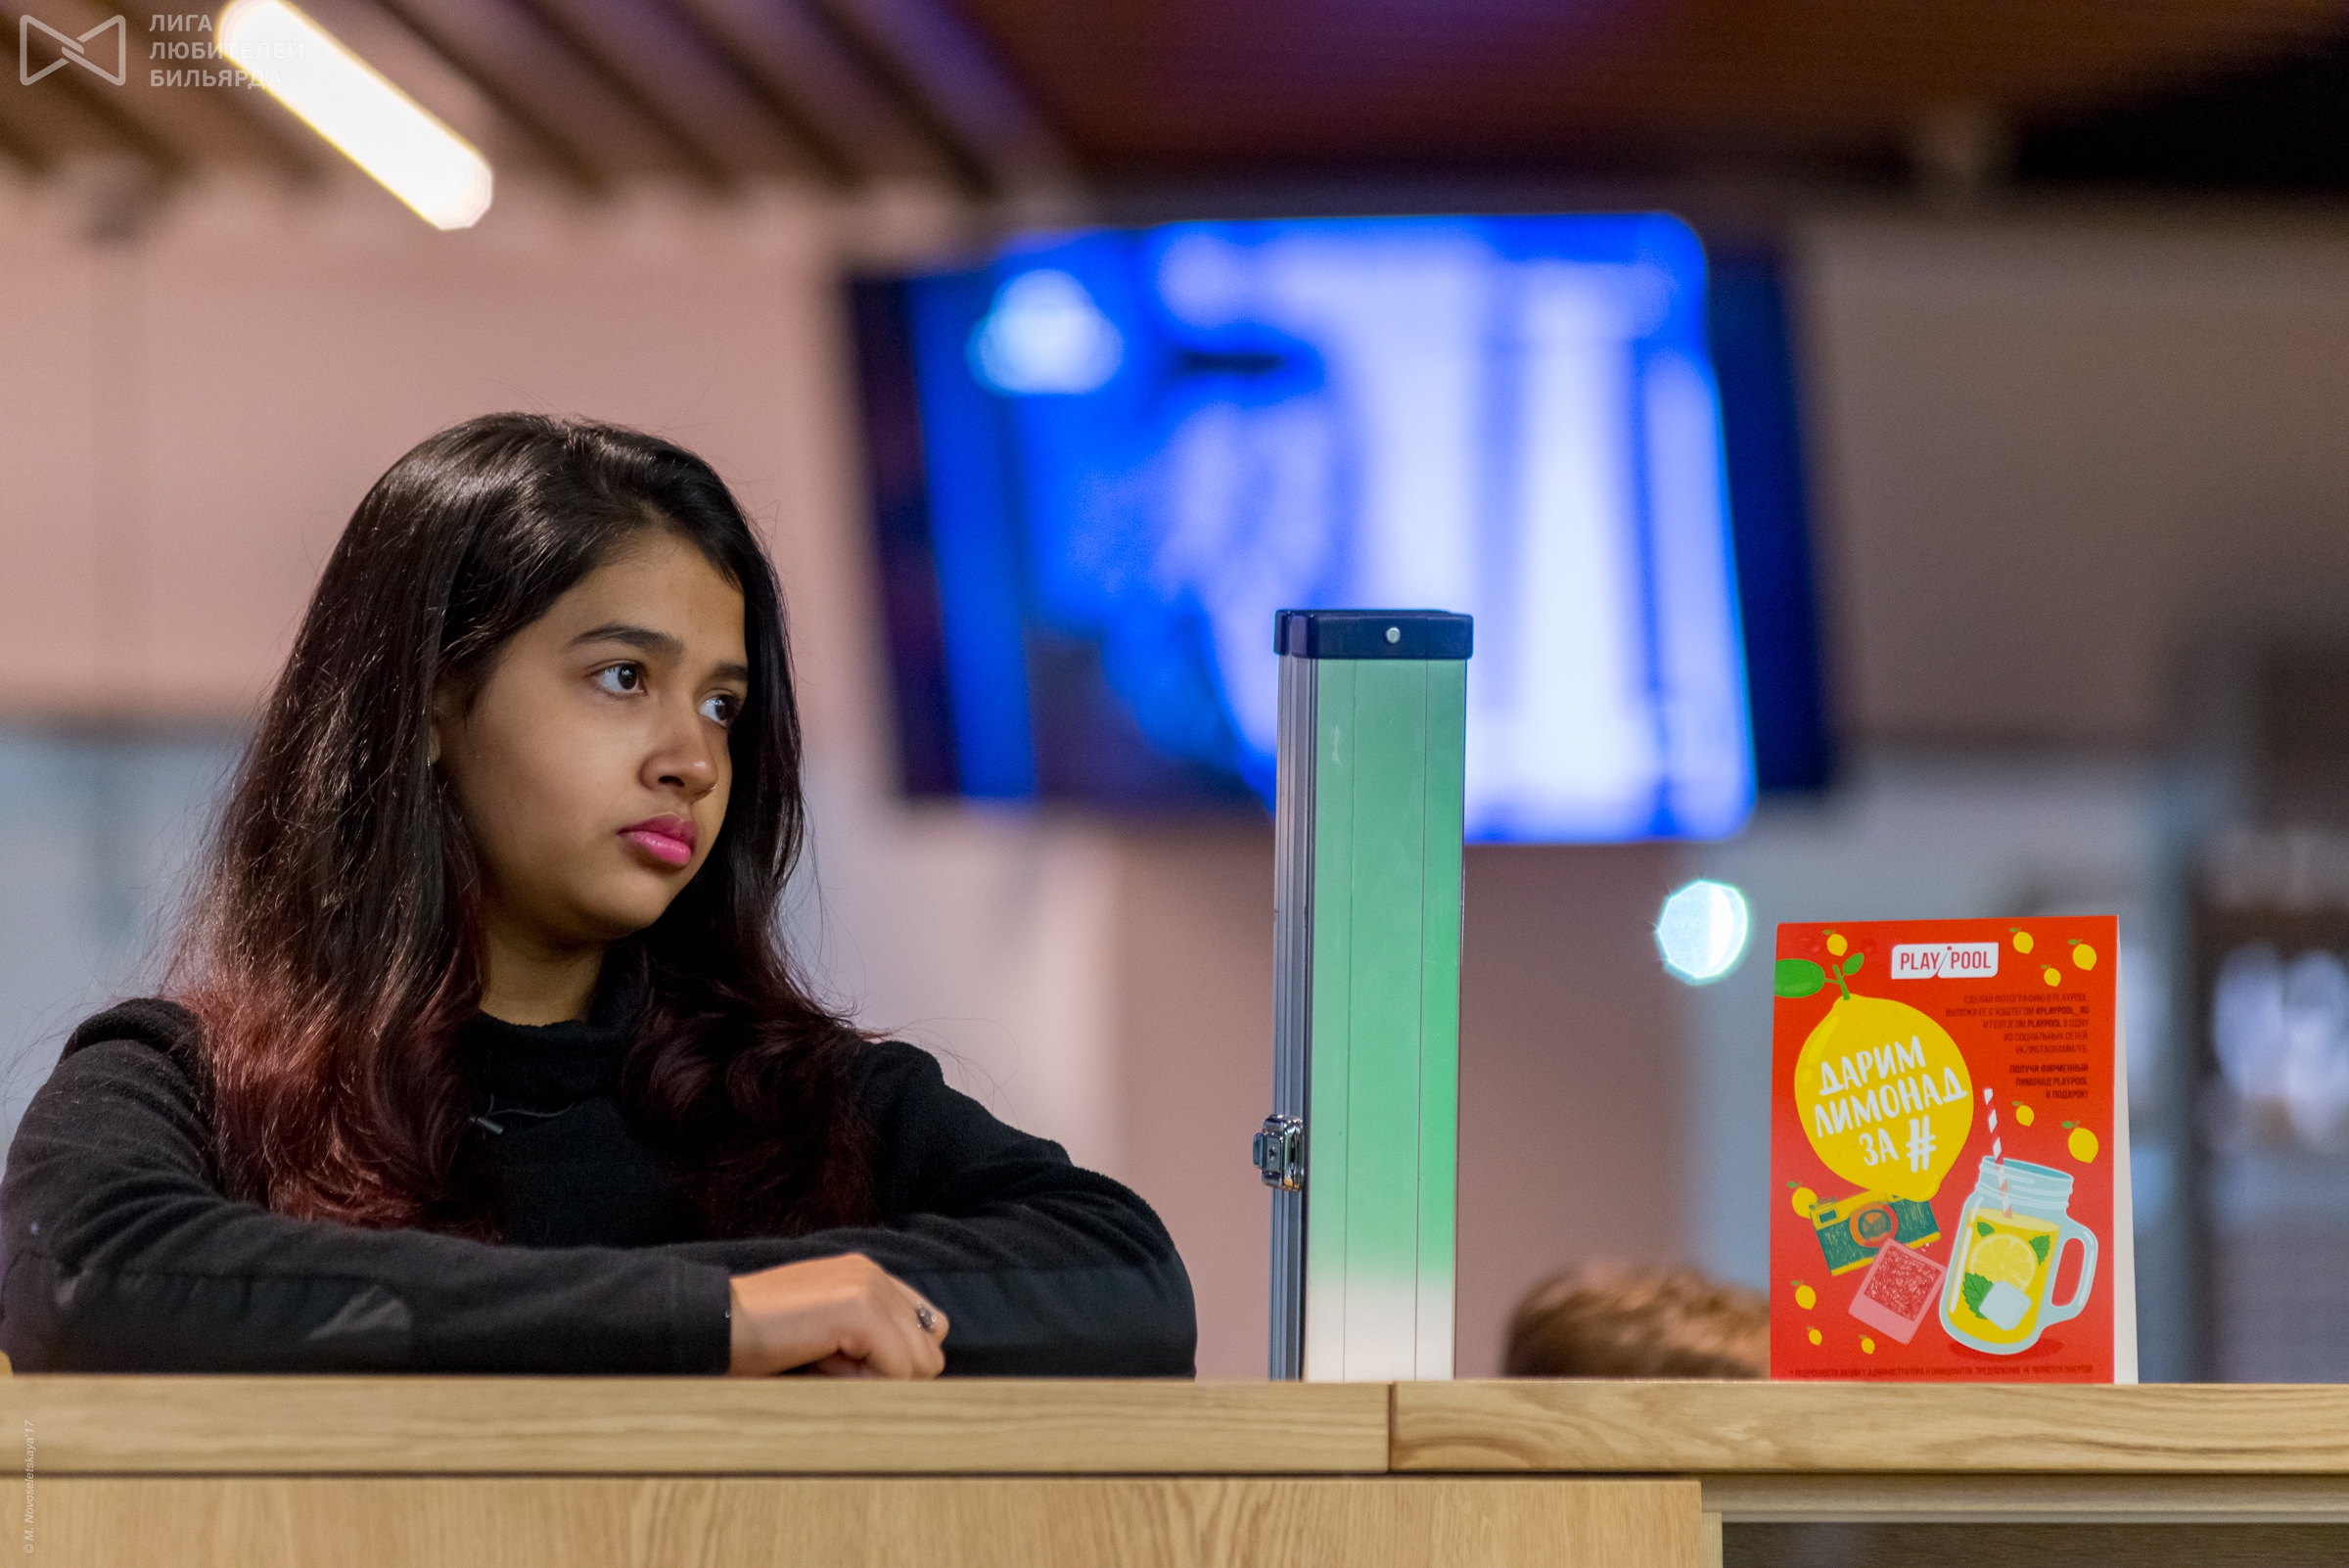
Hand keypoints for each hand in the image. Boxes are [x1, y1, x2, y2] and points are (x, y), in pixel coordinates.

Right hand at [726, 1253, 947, 1377]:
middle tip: (829, 1363)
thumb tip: (911, 1376)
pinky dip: (862, 1384)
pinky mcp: (861, 1309)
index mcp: (868, 1276)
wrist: (712, 1325)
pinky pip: (898, 1371)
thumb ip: (867, 1340)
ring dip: (873, 1381)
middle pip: (929, 1351)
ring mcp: (870, 1286)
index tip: (837, 1361)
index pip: (924, 1332)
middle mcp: (875, 1273)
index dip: (889, 1365)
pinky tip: (819, 1362)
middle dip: (886, 1375)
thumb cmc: (757, 1341)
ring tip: (822, 1361)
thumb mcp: (824, 1335)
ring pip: (919, 1365)